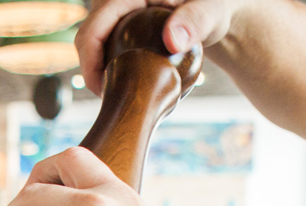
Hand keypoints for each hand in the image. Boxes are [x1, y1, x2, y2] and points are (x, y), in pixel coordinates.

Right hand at [77, 0, 248, 93]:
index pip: (96, 23)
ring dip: (97, 70)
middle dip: (90, 68)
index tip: (101, 87)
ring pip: (94, 43)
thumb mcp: (212, 11)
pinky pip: (106, 47)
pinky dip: (109, 67)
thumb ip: (196, 21)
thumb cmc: (216, 5)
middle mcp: (119, 0)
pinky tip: (122, 85)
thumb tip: (172, 41)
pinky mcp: (122, 26)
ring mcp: (119, 13)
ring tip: (114, 94)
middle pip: (89, 35)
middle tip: (107, 96)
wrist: (216, 11)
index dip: (90, 57)